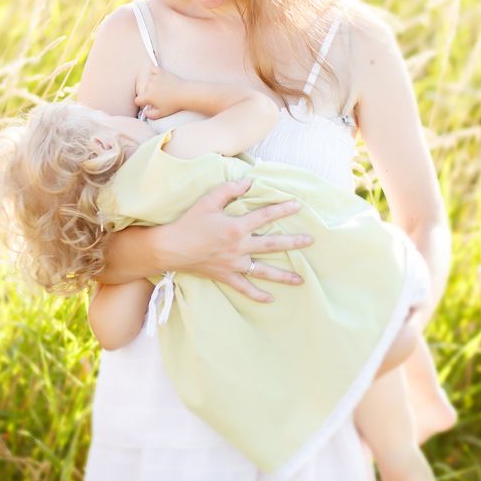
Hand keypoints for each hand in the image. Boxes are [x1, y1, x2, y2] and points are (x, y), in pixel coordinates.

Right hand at [135, 65, 187, 118]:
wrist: (185, 94)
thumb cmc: (174, 105)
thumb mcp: (161, 114)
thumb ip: (150, 115)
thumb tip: (145, 113)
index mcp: (148, 97)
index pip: (138, 100)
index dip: (141, 103)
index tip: (146, 104)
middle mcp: (149, 86)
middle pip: (144, 90)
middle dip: (149, 94)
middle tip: (159, 97)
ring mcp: (155, 78)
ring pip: (149, 81)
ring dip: (153, 84)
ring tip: (162, 88)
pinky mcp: (161, 72)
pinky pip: (153, 69)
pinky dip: (154, 72)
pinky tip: (157, 76)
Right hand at [157, 178, 312, 302]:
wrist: (170, 248)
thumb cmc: (188, 223)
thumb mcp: (207, 201)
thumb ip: (229, 190)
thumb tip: (249, 181)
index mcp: (236, 227)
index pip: (265, 216)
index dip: (282, 209)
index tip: (298, 206)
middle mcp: (239, 247)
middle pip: (272, 245)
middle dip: (293, 243)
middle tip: (310, 241)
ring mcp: (234, 264)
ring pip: (263, 271)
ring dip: (283, 275)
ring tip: (301, 280)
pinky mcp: (226, 276)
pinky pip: (244, 288)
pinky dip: (257, 295)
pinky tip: (271, 299)